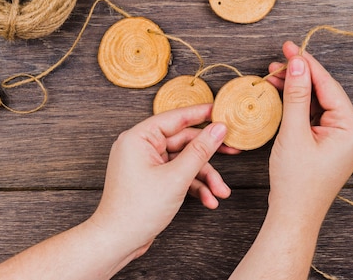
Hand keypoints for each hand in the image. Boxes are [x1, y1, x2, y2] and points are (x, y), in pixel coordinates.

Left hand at [89, 104, 230, 259]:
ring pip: (184, 161)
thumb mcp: (176, 177)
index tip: (222, 111)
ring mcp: (146, 164)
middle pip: (183, 142)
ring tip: (221, 192)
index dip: (201, 114)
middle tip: (234, 151)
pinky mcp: (151, 179)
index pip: (176, 118)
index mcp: (139, 138)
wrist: (118, 240)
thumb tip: (218, 129)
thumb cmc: (137, 209)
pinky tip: (208, 200)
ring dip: (204, 177)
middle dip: (209, 156)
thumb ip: (200, 151)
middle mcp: (141, 147)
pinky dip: (193, 186)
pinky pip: (177, 174)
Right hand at [266, 41, 352, 221]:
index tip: (289, 46)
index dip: (307, 63)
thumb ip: (297, 95)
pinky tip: (282, 95)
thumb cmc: (295, 181)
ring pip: (318, 103)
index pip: (327, 85)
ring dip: (296, 90)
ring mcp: (340, 139)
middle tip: (276, 60)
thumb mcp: (293, 133)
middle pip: (324, 92)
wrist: (293, 214)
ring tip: (273, 76)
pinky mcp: (328, 144)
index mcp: (350, 128)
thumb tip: (298, 65)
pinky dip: (298, 106)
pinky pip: (314, 117)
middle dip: (299, 75)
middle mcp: (351, 132)